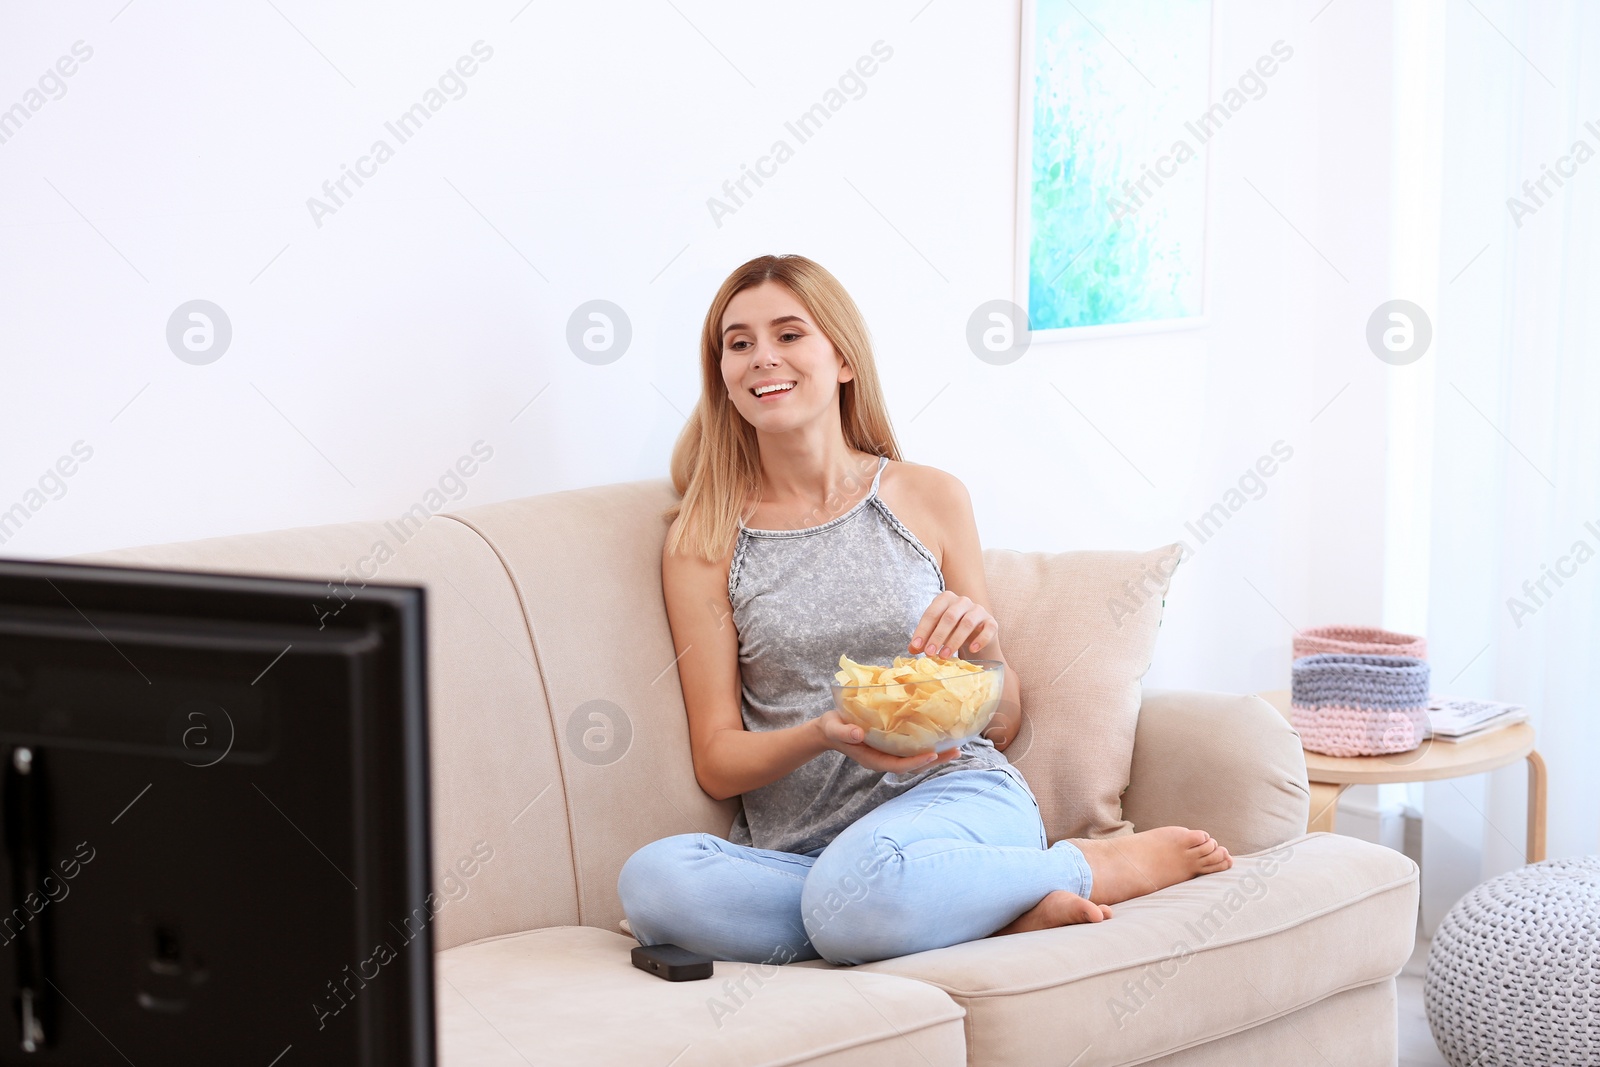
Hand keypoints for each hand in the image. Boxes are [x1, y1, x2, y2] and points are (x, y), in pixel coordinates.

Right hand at [816, 710, 961, 773]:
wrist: (830, 728)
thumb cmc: (833, 727)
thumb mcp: (834, 728)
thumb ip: (845, 732)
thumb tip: (859, 734)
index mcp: (873, 759)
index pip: (898, 765)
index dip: (916, 762)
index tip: (933, 754)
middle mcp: (884, 758)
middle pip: (913, 765)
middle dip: (935, 760)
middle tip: (957, 751)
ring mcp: (889, 753)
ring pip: (916, 757)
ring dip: (936, 754)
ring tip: (956, 747)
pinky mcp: (892, 744)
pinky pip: (912, 748)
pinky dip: (927, 743)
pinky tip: (941, 736)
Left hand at [908, 590, 996, 658]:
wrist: (976, 636)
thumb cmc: (952, 632)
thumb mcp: (936, 633)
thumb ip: (924, 640)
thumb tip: (912, 649)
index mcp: (945, 599)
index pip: (932, 613)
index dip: (923, 630)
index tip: (916, 646)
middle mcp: (962, 601)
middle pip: (949, 617)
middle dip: (937, 636)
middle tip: (929, 653)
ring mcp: (978, 610)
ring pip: (967, 623)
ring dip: (955, 640)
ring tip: (945, 656)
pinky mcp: (991, 622)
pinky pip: (988, 629)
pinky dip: (980, 640)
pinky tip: (972, 650)